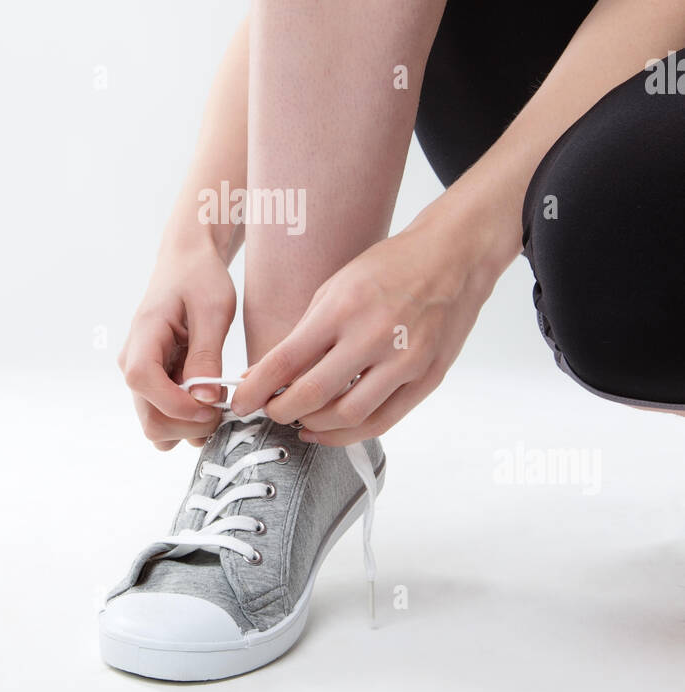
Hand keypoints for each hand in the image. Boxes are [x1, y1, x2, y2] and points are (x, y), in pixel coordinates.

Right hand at [118, 238, 236, 450]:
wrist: (187, 264)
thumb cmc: (200, 278)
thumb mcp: (213, 309)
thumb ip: (207, 355)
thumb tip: (204, 399)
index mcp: (144, 336)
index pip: (144, 382)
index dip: (178, 404)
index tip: (213, 404)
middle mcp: (133, 361)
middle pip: (150, 419)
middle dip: (191, 424)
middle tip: (222, 403)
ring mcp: (141, 376)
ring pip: (156, 426)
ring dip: (190, 427)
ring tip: (215, 399)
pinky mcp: (153, 383)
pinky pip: (165, 417)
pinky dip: (188, 420)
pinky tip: (207, 397)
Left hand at [231, 198, 509, 444]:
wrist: (452, 258)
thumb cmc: (390, 267)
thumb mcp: (337, 286)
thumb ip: (307, 332)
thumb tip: (270, 373)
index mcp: (343, 308)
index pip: (287, 360)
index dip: (256, 388)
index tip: (239, 402)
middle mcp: (374, 336)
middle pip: (314, 394)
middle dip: (281, 411)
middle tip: (268, 411)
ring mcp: (405, 360)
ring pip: (348, 416)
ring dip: (315, 425)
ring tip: (299, 421)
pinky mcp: (427, 378)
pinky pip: (383, 421)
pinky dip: (350, 433)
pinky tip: (330, 429)